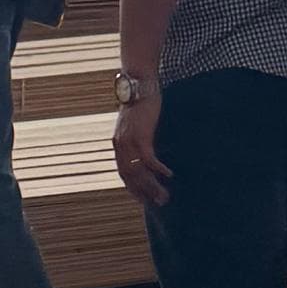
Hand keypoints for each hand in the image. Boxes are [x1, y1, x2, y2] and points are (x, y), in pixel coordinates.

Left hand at [113, 93, 169, 207]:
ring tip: (165, 195)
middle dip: (145, 193)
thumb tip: (147, 149)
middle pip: (131, 177)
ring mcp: (129, 141)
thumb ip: (138, 138)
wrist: (138, 84)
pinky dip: (158, 169)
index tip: (145, 200)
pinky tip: (169, 175)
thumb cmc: (140, 103)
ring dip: (153, 186)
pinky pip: (149, 158)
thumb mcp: (136, 124)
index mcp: (118, 145)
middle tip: (160, 203)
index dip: (134, 189)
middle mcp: (120, 146)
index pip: (123, 174)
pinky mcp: (140, 135)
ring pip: (139, 172)